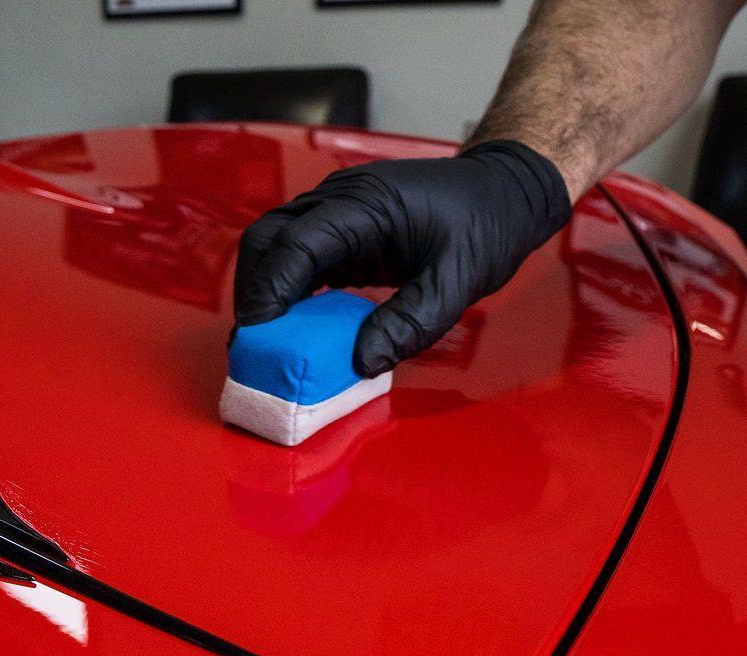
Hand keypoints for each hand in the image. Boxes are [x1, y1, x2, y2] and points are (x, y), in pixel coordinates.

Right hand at [233, 140, 570, 376]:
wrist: (505, 191)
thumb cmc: (487, 223)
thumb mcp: (458, 281)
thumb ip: (411, 322)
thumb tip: (360, 362)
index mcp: (365, 203)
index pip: (296, 242)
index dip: (269, 288)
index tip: (257, 332)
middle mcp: (339, 200)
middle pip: (267, 238)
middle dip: (252, 290)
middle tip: (251, 343)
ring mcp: (336, 214)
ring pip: (274, 246)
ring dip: (263, 291)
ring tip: (264, 341)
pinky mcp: (340, 233)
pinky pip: (296, 258)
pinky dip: (285, 291)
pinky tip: (290, 326)